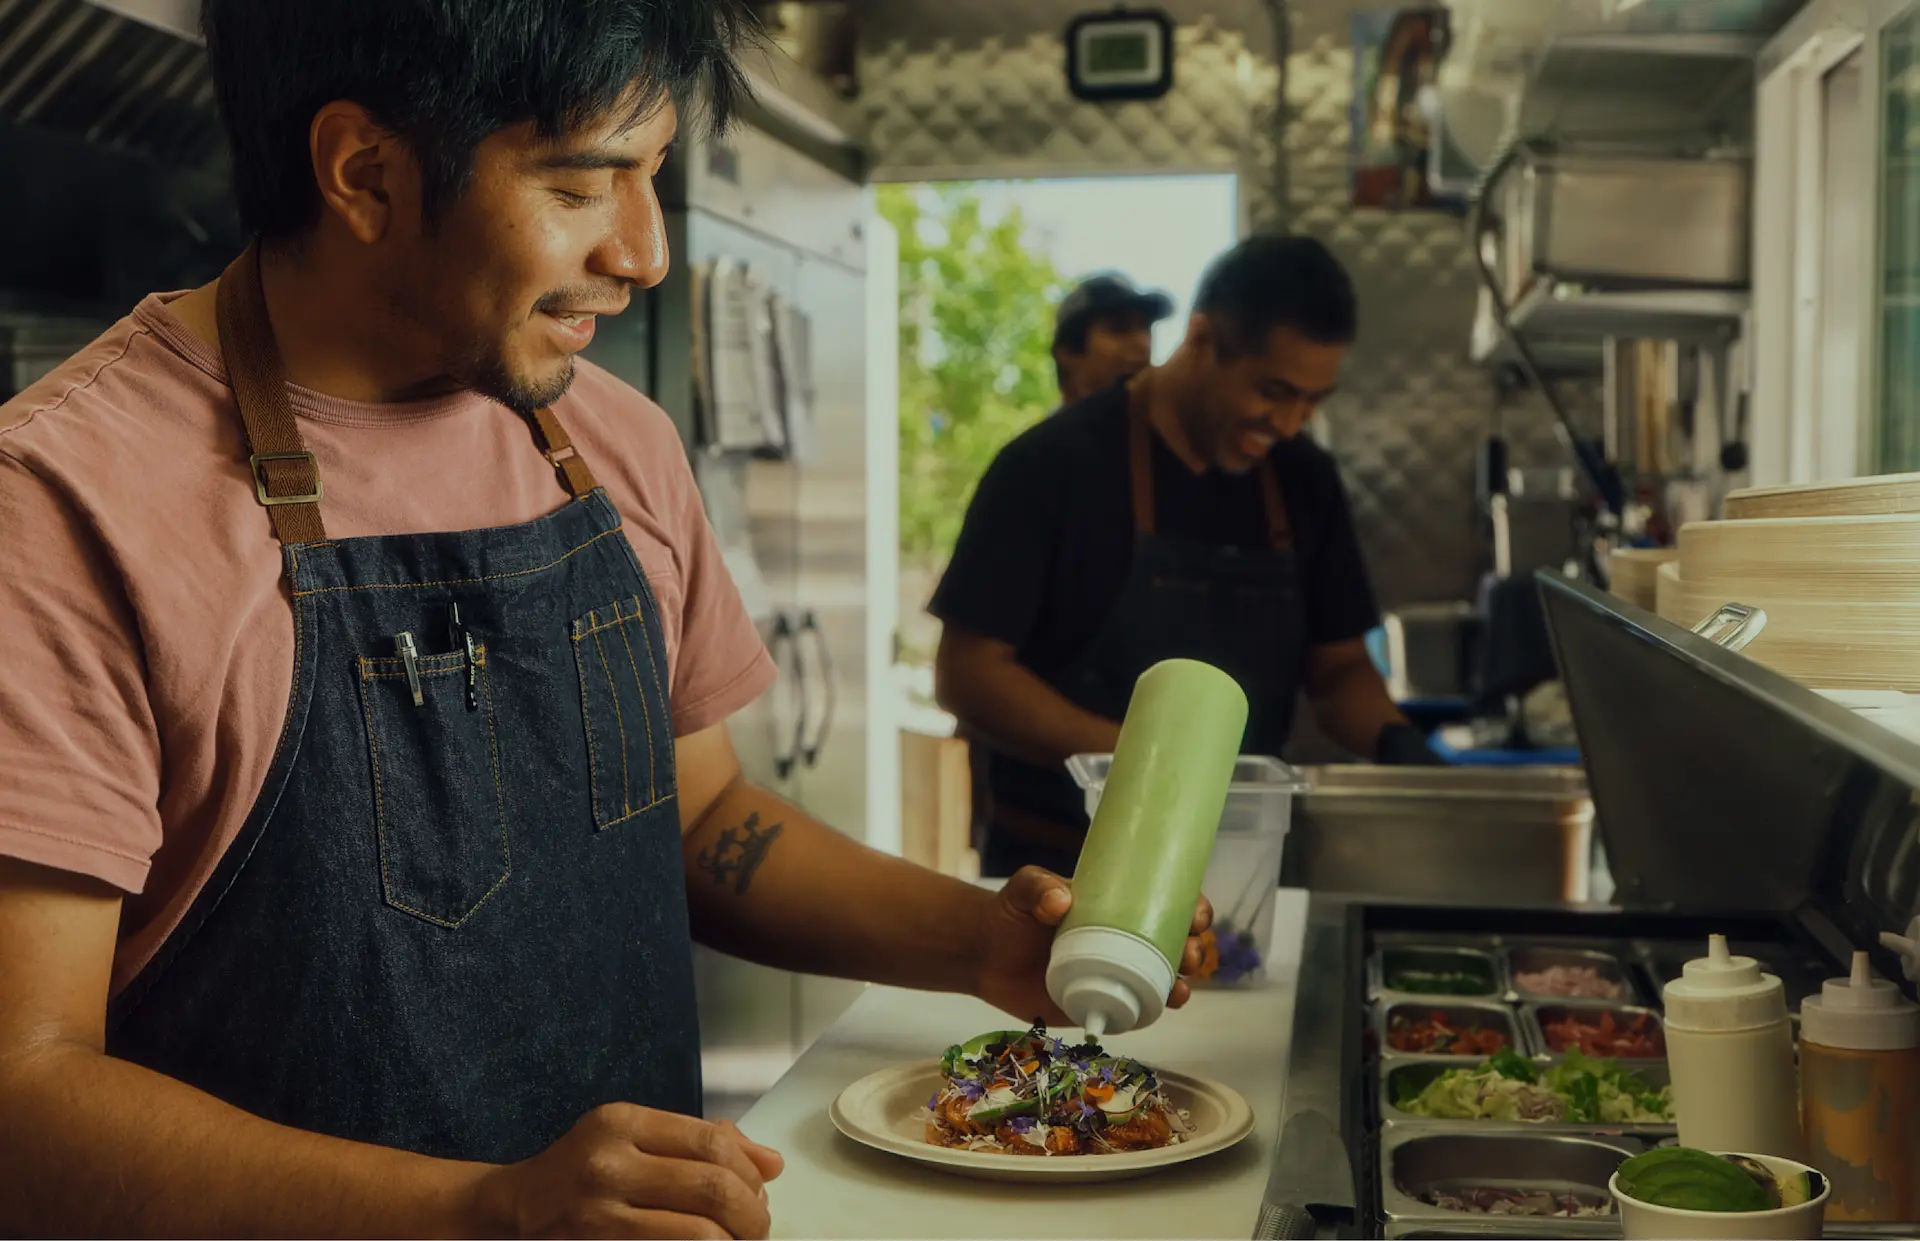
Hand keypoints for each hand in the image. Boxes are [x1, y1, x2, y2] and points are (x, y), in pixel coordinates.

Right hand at [470, 1106, 784, 1238]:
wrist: (513, 1210)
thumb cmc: (583, 1170)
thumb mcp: (633, 1138)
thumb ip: (702, 1141)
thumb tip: (772, 1164)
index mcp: (622, 1122)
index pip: (712, 1143)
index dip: (750, 1172)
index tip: (760, 1191)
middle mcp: (607, 1163)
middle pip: (713, 1187)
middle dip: (752, 1213)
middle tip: (758, 1227)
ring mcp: (598, 1214)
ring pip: (699, 1233)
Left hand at [971, 866, 1213, 1025]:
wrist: (983, 954)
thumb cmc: (1011, 913)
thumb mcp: (1024, 889)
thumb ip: (1038, 887)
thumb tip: (1060, 902)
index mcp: (1118, 907)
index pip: (1167, 903)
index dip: (1192, 908)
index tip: (1197, 915)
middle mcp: (1124, 941)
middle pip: (1175, 944)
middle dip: (1195, 950)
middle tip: (1188, 954)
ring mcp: (1115, 974)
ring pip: (1163, 980)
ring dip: (1182, 985)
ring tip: (1179, 990)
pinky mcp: (1100, 1004)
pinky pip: (1136, 1011)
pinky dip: (1154, 1013)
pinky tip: (1160, 1011)